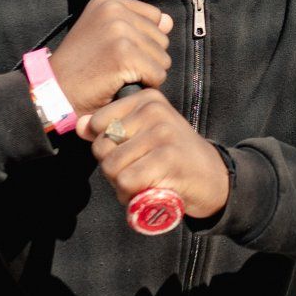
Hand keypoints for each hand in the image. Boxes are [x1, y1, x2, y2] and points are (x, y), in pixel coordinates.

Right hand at [50, 0, 173, 114]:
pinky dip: (144, 86)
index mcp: (108, 1)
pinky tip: (121, 85)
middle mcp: (114, 10)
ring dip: (146, 73)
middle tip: (116, 67)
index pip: (155, 17)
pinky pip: (157, 75)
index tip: (117, 51)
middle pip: (162, 38)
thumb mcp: (104, 35)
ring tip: (118, 75)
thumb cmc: (80, 67)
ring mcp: (119, 31)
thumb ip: (137, 25)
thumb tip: (168, 21)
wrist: (54, 91)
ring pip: (162, 58)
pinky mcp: (124, 55)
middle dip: (146, 58)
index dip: (143, 41)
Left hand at [80, 88, 229, 220]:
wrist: (215, 178)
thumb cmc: (174, 157)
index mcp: (147, 99)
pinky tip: (148, 193)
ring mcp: (162, 132)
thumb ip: (112, 127)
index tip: (131, 154)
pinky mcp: (167, 157)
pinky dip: (131, 196)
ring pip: (112, 166)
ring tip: (143, 184)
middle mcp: (154, 110)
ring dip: (121, 186)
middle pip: (102, 147)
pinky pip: (127, 181)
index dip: (106, 149)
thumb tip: (80, 125)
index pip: (97, 124)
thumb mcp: (144, 135)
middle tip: (137, 174)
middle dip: (112, 170)